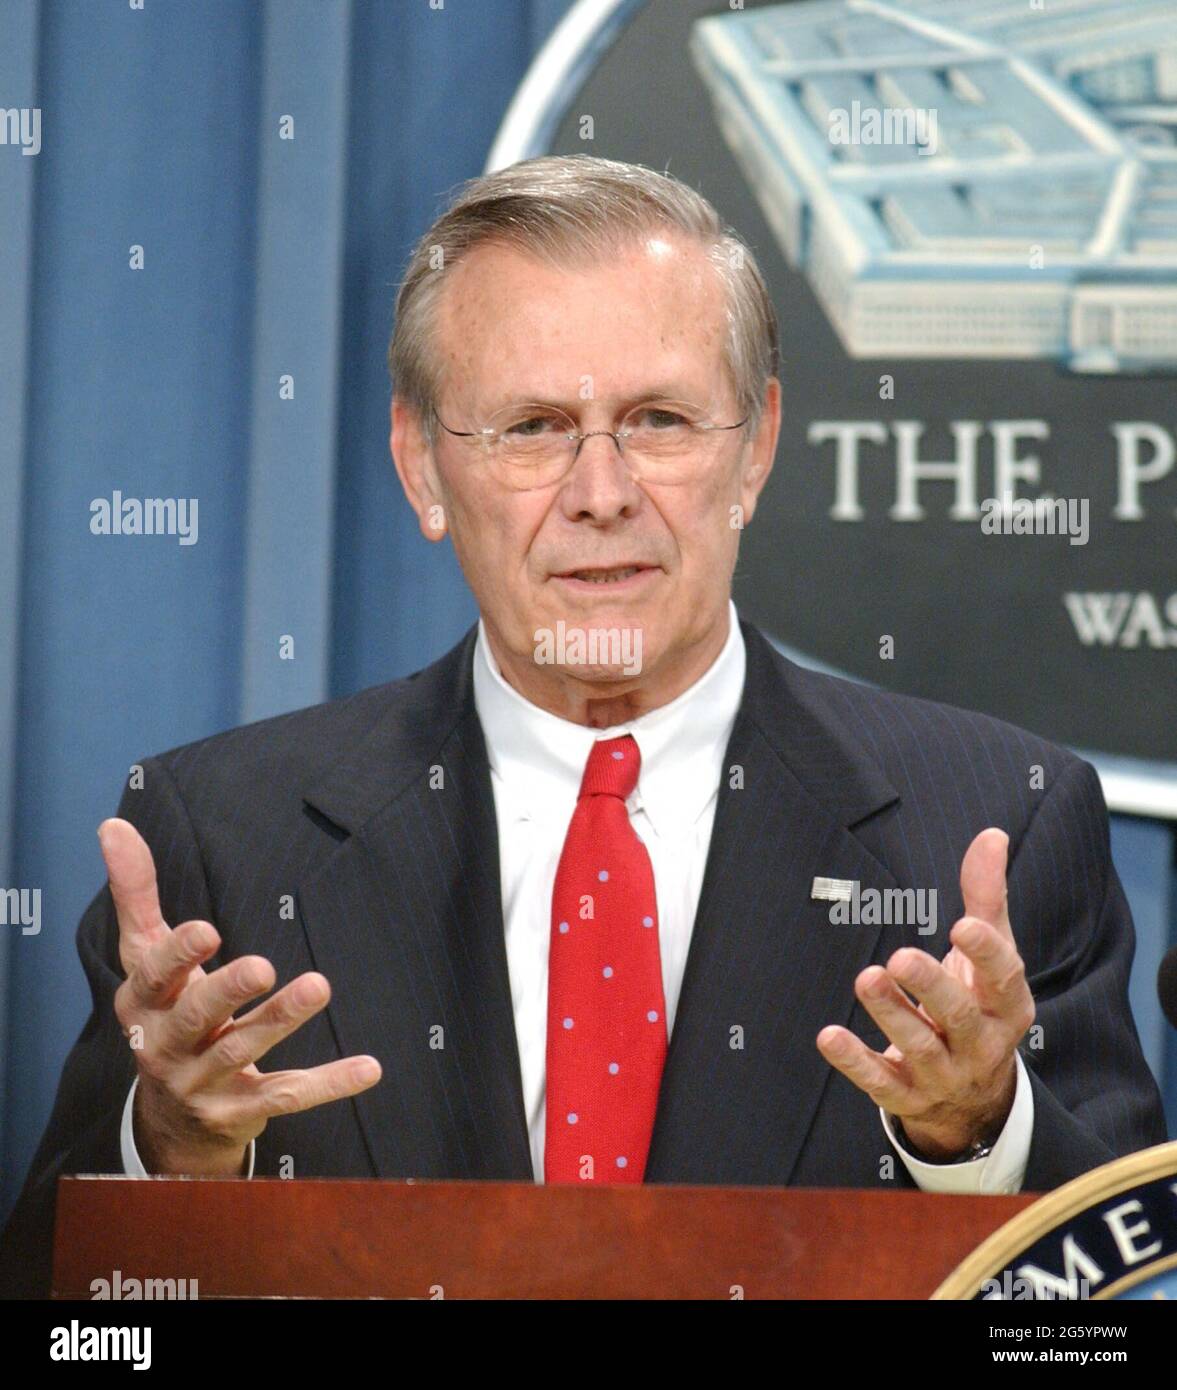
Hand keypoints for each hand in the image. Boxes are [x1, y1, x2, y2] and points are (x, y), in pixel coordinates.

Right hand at [102, 817, 381, 1175]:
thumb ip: (135, 893)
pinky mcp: (242, 1110)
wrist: (169, 1120)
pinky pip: (286, 1095)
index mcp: (143, 1002)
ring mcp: (203, 1082)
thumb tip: (114, 823)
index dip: (178, 956)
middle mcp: (166, 1045)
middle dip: (227, 991)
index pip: (153, 977)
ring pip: (242, 1049)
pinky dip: (328, 1084)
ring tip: (319, 985)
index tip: (207, 930)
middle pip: (196, 1017)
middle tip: (264, 966)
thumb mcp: (146, 957)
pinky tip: (369, 1068)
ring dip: (281, 1019)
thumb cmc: (164, 1012)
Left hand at [816, 828, 1033, 1160]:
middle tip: (900, 957)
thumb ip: (986, 897)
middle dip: (931, 987)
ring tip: (866, 979)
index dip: (986, 953)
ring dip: (891, 1014)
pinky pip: (881, 1082)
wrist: (976, 1099)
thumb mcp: (990, 956)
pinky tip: (829, 1036)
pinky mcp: (908, 1096)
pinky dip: (855, 1061)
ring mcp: (945, 1075)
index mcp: (1007, 1005)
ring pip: (919, 1047)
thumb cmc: (979, 1005)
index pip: (1004, 979)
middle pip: (960, 1016)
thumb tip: (991, 836)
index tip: (963, 924)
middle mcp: (982, 1044)